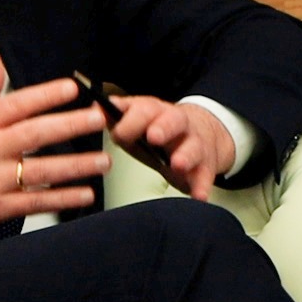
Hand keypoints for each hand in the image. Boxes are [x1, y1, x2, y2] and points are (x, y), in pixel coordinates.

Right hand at [0, 52, 109, 240]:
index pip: (16, 104)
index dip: (45, 94)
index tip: (72, 88)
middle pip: (35, 134)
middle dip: (70, 125)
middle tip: (98, 119)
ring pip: (41, 170)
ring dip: (76, 165)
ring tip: (103, 160)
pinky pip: (36, 202)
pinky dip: (62, 198)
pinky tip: (84, 194)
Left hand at [106, 96, 235, 201]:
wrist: (203, 132)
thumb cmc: (160, 130)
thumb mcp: (138, 120)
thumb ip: (117, 116)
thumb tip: (95, 105)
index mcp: (156, 112)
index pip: (144, 110)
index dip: (132, 120)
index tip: (119, 133)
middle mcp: (178, 124)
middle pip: (173, 121)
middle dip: (163, 128)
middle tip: (153, 137)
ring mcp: (194, 143)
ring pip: (193, 147)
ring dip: (186, 155)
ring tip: (178, 164)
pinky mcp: (205, 165)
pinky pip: (205, 175)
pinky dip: (202, 186)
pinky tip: (198, 196)